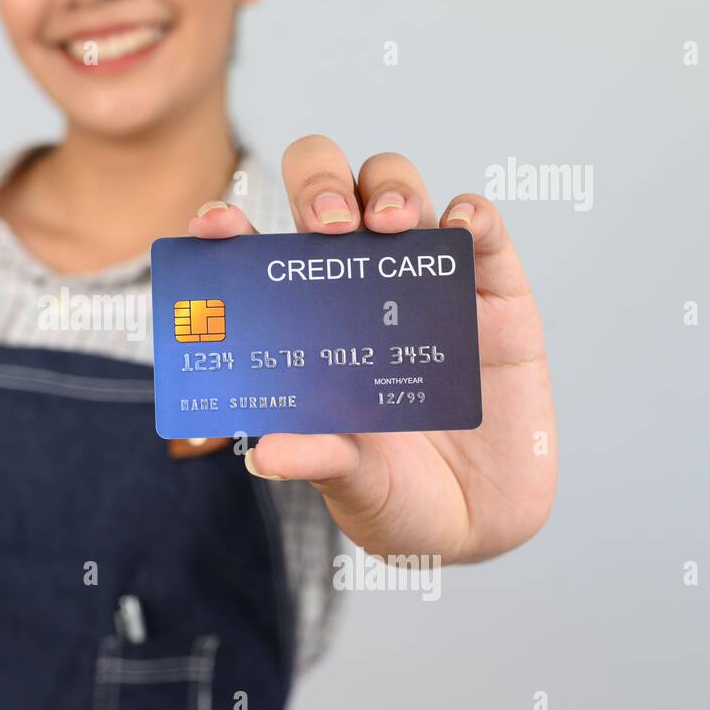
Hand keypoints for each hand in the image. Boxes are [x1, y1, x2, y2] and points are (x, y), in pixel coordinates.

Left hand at [190, 135, 557, 562]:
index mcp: (301, 322)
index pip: (254, 251)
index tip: (215, 225)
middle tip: (325, 224)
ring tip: (387, 224)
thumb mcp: (350, 482)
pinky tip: (458, 225)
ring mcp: (425, 283)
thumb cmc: (395, 496)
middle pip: (329, 193)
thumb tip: (265, 453)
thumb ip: (315, 458)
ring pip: (398, 191)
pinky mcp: (493, 295)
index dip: (229, 226)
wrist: (479, 525)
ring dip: (389, 188)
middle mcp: (357, 287)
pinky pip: (482, 233)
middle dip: (318, 184)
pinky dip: (470, 215)